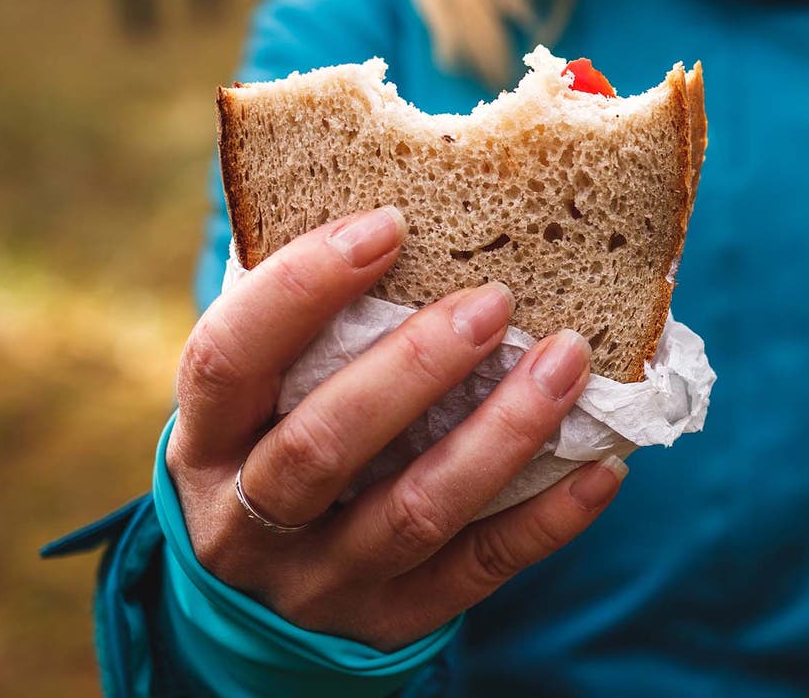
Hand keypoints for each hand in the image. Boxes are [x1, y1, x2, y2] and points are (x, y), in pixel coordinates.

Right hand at [165, 207, 625, 649]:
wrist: (264, 595)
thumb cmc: (279, 441)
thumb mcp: (263, 389)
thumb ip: (305, 311)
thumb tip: (402, 186)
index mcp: (205, 439)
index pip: (229, 357)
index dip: (301, 287)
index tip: (388, 224)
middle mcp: (245, 521)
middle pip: (325, 445)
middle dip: (416, 366)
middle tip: (494, 300)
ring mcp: (319, 582)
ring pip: (414, 512)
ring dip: (500, 434)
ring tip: (567, 361)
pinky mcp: (391, 622)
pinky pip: (478, 571)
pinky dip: (546, 520)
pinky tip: (603, 468)